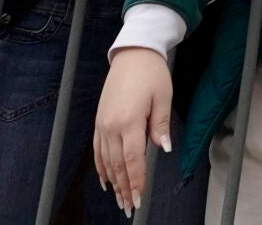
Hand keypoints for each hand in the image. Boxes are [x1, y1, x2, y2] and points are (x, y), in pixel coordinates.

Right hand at [92, 48, 172, 213]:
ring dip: (113, 182)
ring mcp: (102, 124)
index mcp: (129, 121)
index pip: (133, 159)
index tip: (139, 199)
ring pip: (106, 160)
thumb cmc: (152, 73)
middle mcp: (112, 125)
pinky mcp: (99, 121)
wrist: (132, 54)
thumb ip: (161, 125)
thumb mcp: (163, 97)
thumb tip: (163, 149)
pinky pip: (98, 150)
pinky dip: (101, 167)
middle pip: (117, 165)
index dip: (136, 181)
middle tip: (129, 207)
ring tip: (120, 199)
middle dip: (124, 188)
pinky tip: (106, 179)